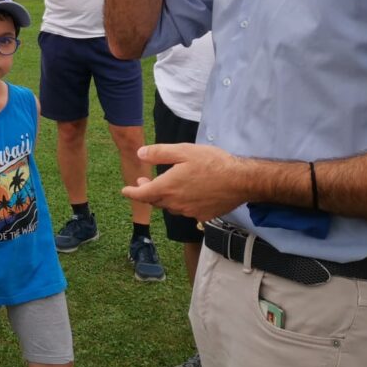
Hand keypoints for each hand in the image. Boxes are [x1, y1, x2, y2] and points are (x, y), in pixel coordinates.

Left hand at [121, 143, 248, 220]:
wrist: (241, 181)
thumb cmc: (212, 162)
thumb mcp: (183, 151)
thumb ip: (159, 153)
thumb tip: (140, 154)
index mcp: (167, 188)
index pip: (142, 194)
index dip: (131, 193)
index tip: (124, 191)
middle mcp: (176, 204)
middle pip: (155, 201)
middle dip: (146, 192)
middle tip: (144, 181)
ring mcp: (189, 212)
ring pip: (170, 207)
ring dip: (164, 198)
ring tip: (166, 186)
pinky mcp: (202, 216)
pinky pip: (186, 211)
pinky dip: (181, 203)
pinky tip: (188, 193)